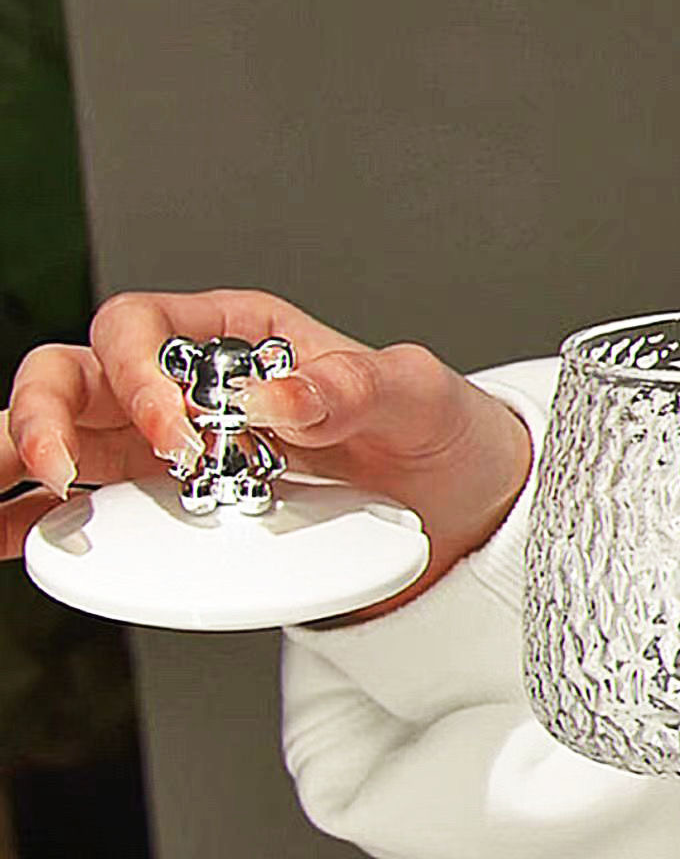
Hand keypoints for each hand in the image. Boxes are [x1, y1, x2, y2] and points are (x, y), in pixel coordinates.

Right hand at [1, 290, 531, 614]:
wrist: (453, 497)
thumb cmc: (431, 426)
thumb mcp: (412, 394)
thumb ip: (351, 384)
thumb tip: (276, 394)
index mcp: (242, 336)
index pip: (145, 327)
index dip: (135, 373)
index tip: (174, 434)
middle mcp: (196, 384)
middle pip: (79, 374)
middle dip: (45, 413)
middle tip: (57, 471)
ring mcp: (181, 445)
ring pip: (67, 433)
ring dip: (20, 456)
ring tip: (3, 500)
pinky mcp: (182, 500)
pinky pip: (95, 497)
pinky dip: (41, 514)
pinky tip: (15, 534)